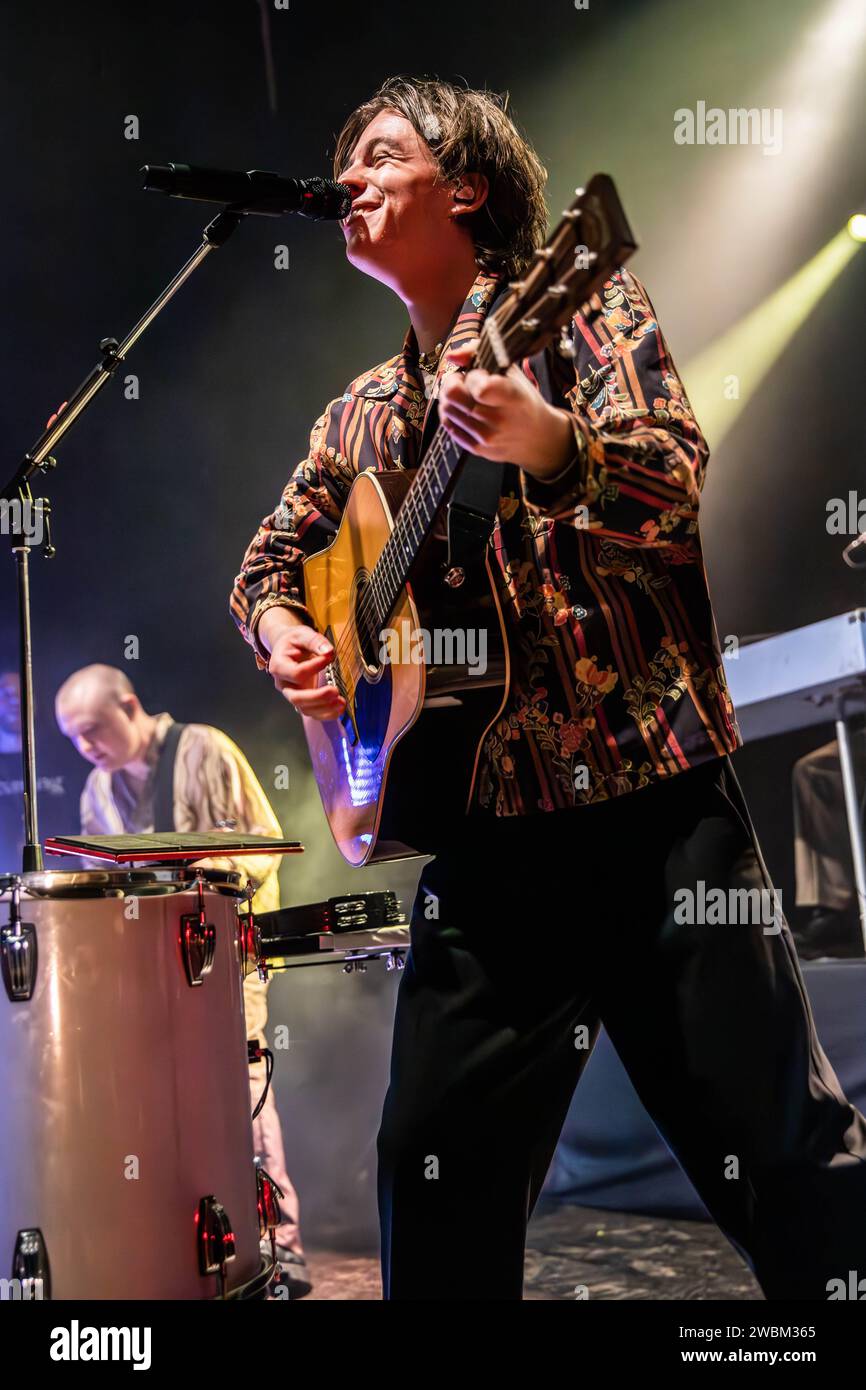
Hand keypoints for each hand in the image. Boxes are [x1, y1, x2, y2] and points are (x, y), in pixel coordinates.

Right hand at [265, 618, 346, 720]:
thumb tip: (328, 651)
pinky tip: (340, 708)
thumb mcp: (302, 634)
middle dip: (317, 697)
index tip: (328, 658)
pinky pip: (312, 712)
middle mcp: (283, 684)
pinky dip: (327, 714)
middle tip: (335, 691)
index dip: (313, 668)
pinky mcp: (303, 700)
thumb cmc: (294, 641)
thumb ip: (314, 641)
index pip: (296, 673)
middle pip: (296, 698)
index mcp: (279, 666)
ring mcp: (292, 694)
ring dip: (324, 708)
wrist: (288, 648)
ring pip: (305, 709)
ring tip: (341, 702)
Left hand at [438, 339, 576, 478]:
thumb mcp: (510, 371)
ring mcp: (487, 437)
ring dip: (449, 398)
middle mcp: (499, 420)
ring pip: (446, 409)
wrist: (536, 436)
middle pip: (453, 395)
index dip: (472, 376)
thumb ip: (479, 354)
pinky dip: (450, 414)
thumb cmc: (521, 399)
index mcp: (512, 397)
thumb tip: (451, 356)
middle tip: (461, 381)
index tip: (477, 375)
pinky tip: (461, 409)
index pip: (479, 387)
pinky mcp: (477, 449)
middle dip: (452, 382)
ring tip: (462, 395)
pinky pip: (448, 426)